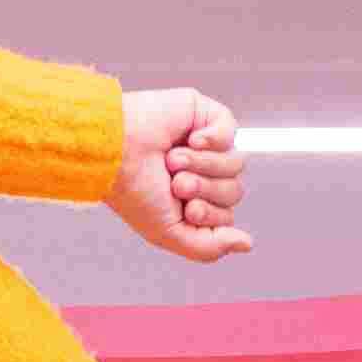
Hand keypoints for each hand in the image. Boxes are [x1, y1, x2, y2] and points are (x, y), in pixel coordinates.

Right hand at [114, 85, 255, 265]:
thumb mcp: (169, 233)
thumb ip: (209, 247)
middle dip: (206, 189)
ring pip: (235, 163)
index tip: (187, 208)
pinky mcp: (202, 114)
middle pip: (234, 190)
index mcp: (191, 199)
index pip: (226, 214)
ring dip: (204, 165)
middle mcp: (199, 172)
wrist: (114, 152)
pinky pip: (230, 130)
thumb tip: (247, 244)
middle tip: (177, 182)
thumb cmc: (133, 191)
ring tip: (173, 160)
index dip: (212, 214)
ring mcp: (203, 143)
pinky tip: (189, 139)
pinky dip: (213, 139)